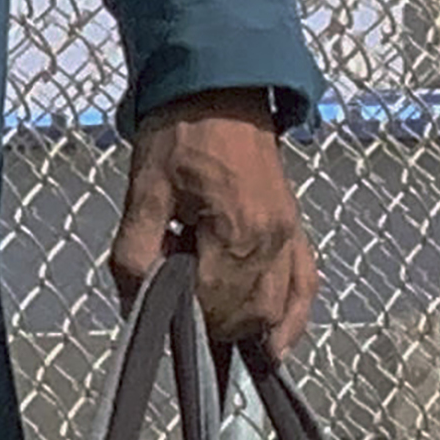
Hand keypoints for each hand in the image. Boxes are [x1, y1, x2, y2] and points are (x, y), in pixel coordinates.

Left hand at [110, 92, 317, 358]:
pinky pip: (305, 286)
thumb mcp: (144, 190)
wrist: (220, 92)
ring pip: (275, 308)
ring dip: (245, 327)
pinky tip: (276, 346)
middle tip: (176, 310)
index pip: (212, 302)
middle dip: (210, 324)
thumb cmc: (179, 136)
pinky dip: (292, 318)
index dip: (181, 314)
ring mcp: (290, 237)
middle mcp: (273, 240)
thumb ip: (135, 251)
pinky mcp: (295, 231)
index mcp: (236, 228)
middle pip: (247, 313)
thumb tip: (135, 300)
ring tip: (212, 326)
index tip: (156, 306)